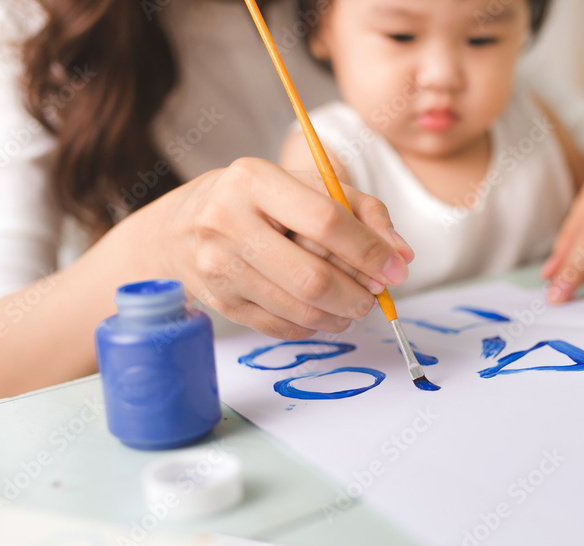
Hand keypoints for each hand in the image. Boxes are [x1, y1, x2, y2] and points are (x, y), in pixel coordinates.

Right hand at [141, 158, 413, 339]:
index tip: (397, 269)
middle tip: (376, 296)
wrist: (181, 228)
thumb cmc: (259, 202)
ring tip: (355, 306)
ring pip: (300, 309)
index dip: (369, 251)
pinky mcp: (220, 302)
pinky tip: (323, 313)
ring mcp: (218, 267)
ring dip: (341, 315)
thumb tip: (402, 255)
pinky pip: (281, 327)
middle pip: (313, 276)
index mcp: (253, 180)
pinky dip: (314, 326)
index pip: (325, 221)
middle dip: (358, 294)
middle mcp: (227, 222)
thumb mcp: (308, 186)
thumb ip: (362, 211)